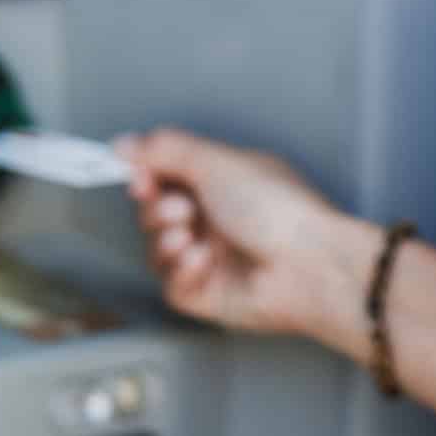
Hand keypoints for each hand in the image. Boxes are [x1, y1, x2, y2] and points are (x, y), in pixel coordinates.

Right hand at [116, 128, 375, 347]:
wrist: (308, 263)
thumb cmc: (280, 209)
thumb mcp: (217, 161)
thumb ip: (166, 149)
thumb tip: (127, 143)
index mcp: (221, 181)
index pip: (166, 175)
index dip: (145, 175)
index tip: (138, 176)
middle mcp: (215, 217)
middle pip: (154, 212)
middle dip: (158, 208)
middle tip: (182, 209)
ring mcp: (211, 256)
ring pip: (157, 249)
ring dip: (167, 239)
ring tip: (193, 235)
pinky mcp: (207, 293)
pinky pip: (170, 284)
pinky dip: (182, 270)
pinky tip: (205, 260)